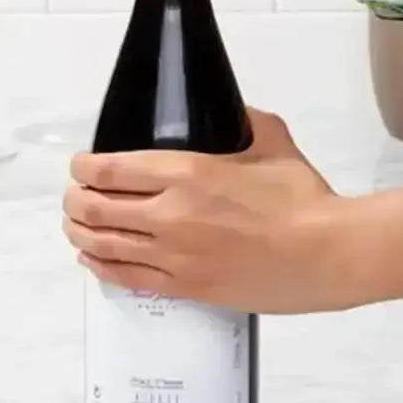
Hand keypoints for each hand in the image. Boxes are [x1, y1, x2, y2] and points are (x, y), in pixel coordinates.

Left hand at [63, 109, 342, 313]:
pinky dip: (101, 266)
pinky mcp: (186, 288)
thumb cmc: (301, 197)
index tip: (81, 165)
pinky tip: (93, 259)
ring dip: (80, 232)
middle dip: (75, 200)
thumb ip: (242, 121)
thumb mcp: (272, 140)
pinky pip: (127, 279)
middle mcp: (169, 214)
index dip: (84, 167)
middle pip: (95, 207)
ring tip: (76, 226)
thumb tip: (229, 114)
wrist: (326, 253)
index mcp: (186, 172)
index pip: (110, 169)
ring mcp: (174, 256)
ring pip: (104, 244)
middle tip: (76, 195)